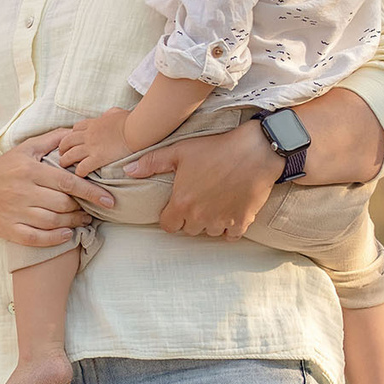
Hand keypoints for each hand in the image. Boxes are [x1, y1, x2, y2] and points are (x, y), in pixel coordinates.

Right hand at [0, 131, 118, 248]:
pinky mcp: (10, 230)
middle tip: (92, 210)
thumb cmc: (2, 169)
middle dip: (82, 209)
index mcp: (30, 170)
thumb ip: (51, 140)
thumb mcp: (24, 149)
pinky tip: (66, 234)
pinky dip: (55, 238)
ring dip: (73, 223)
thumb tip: (74, 132)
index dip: (90, 192)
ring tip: (83, 221)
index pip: (67, 182)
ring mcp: (16, 212)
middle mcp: (23, 192)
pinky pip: (37, 238)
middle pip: (63, 204)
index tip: (108, 200)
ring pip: (53, 221)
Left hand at [49, 109, 132, 177]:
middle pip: (68, 140)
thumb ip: (111, 114)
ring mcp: (92, 146)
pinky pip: (82, 167)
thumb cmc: (131, 121)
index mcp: (94, 123)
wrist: (136, 130)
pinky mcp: (98, 158)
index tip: (73, 141)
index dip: (72, 134)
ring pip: (70, 154)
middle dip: (63, 147)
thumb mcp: (118, 113)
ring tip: (64, 165)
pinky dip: (79, 171)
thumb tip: (109, 115)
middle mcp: (89, 134)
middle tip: (62, 153)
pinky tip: (79, 175)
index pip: (77, 128)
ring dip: (65, 160)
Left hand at [127, 118, 274, 238]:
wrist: (255, 151)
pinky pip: (231, 235)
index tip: (176, 206)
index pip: (168, 226)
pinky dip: (229, 227)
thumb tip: (128, 171)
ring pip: (209, 232)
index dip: (170, 217)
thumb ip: (151, 163)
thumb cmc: (215, 149)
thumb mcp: (179, 151)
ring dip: (209, 223)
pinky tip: (229, 212)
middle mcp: (201, 217)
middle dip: (190, 218)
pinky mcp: (242, 221)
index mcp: (182, 203)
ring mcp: (222, 221)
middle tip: (196, 200)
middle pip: (189, 230)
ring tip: (213, 203)